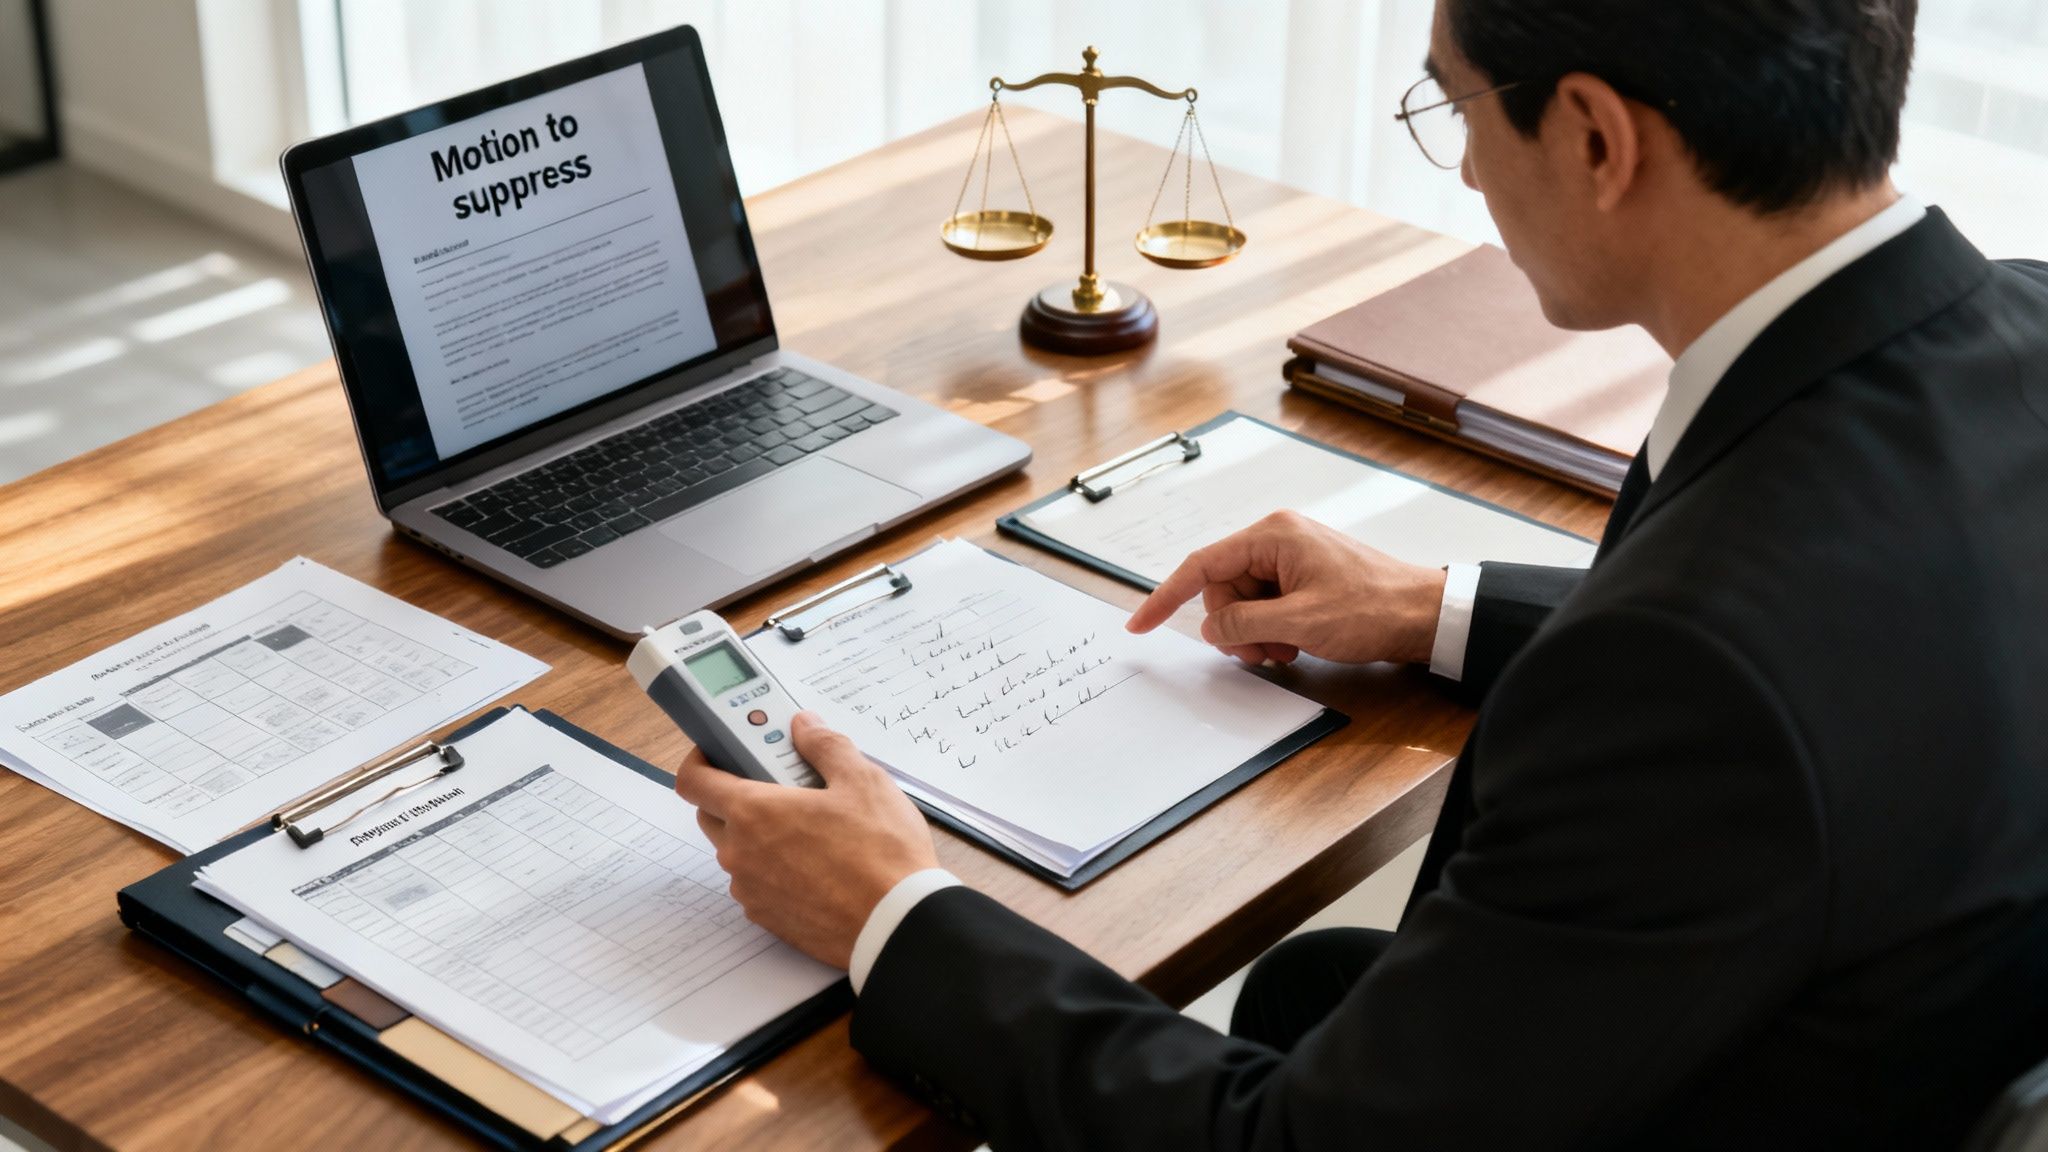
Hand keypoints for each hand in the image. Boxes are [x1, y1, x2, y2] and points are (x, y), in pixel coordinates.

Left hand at [674, 712, 937, 970]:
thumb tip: (805, 726)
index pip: (693, 780)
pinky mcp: (768, 919)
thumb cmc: (881, 855)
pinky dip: (773, 869)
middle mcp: (740, 853)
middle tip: (777, 785)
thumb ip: (826, 746)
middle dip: (733, 795)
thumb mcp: (863, 782)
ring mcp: (751, 890)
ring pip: (737, 852)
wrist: (896, 925)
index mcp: (754, 812)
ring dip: (757, 836)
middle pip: (711, 815)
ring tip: (808, 828)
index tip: (719, 753)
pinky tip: (816, 865)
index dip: (700, 760)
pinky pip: (756, 883)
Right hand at [1126, 510, 1447, 666]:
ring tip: (1285, 651)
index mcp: (1272, 536)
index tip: (1140, 624)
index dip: (1166, 597)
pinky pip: (1266, 605)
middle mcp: (1277, 539)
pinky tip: (1294, 645)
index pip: (1202, 565)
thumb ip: (1244, 624)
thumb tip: (1210, 628)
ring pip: (1243, 602)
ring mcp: (1290, 558)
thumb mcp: (1299, 622)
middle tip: (1261, 655)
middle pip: (1223, 588)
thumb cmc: (1371, 609)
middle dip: (1233, 627)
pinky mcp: (1302, 577)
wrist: (1423, 615)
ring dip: (1255, 634)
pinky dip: (1271, 631)